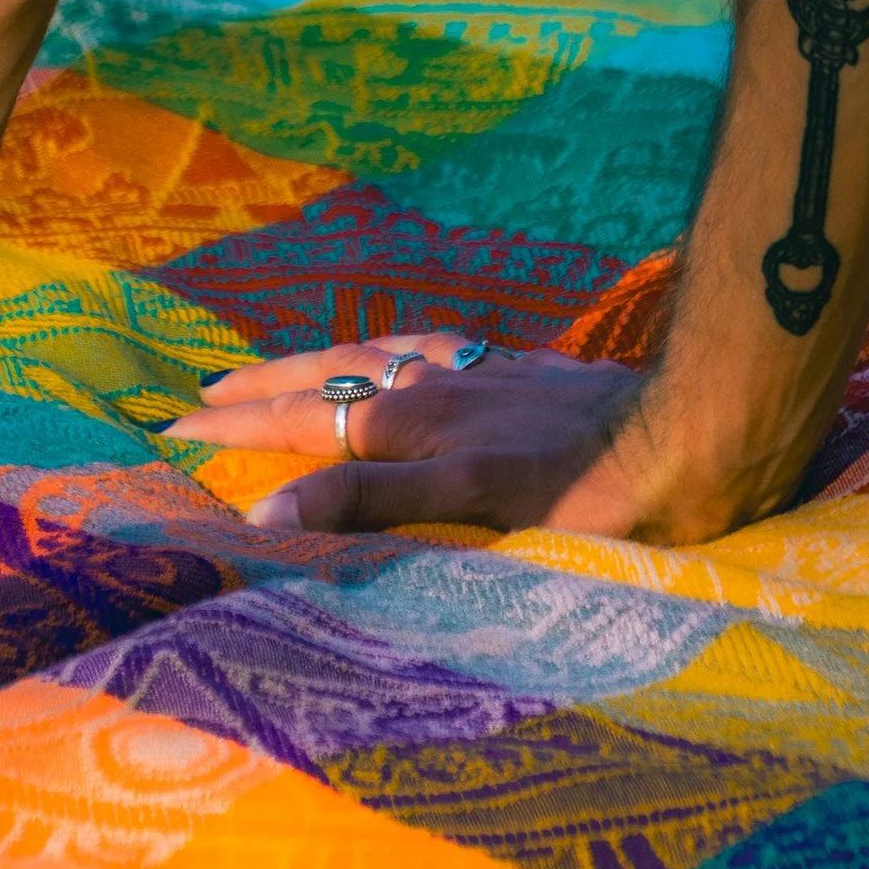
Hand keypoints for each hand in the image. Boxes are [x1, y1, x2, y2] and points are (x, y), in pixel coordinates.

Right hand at [157, 333, 760, 544]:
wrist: (694, 434)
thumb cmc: (590, 488)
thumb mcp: (472, 501)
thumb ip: (368, 503)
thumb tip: (263, 514)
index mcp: (411, 417)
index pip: (303, 420)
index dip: (238, 425)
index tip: (174, 425)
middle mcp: (436, 383)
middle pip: (330, 376)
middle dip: (263, 386)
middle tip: (204, 391)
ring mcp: (482, 372)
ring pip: (379, 359)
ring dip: (323, 365)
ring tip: (289, 369)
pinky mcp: (528, 372)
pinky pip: (435, 354)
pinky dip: (396, 355)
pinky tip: (412, 361)